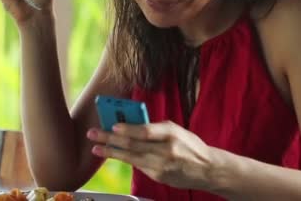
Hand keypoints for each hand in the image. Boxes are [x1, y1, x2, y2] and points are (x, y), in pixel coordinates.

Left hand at [87, 121, 213, 190]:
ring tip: (96, 147)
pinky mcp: (158, 176)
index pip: (145, 131)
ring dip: (111, 151)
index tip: (112, 126)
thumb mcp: (176, 130)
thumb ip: (155, 128)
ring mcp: (161, 165)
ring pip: (131, 157)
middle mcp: (166, 150)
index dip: (127, 129)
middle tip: (94, 133)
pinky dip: (123, 158)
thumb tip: (129, 124)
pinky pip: (137, 165)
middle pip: (133, 144)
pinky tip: (111, 154)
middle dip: (110, 139)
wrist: (206, 169)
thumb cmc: (189, 145)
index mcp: (171, 133)